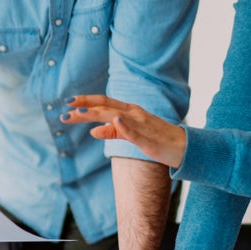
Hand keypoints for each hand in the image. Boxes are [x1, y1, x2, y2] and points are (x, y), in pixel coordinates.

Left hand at [61, 96, 186, 167]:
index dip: (86, 101)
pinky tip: (116, 120)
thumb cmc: (158, 139)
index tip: (68, 102)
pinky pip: (135, 132)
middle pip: (106, 106)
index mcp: (130, 111)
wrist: (184, 147)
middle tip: (66, 106)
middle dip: (85, 106)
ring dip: (98, 113)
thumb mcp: (132, 134)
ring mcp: (142, 125)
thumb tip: (92, 130)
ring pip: (116, 116)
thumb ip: (113, 131)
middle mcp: (134, 114)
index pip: (104, 103)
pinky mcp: (149, 139)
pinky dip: (124, 126)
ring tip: (80, 112)